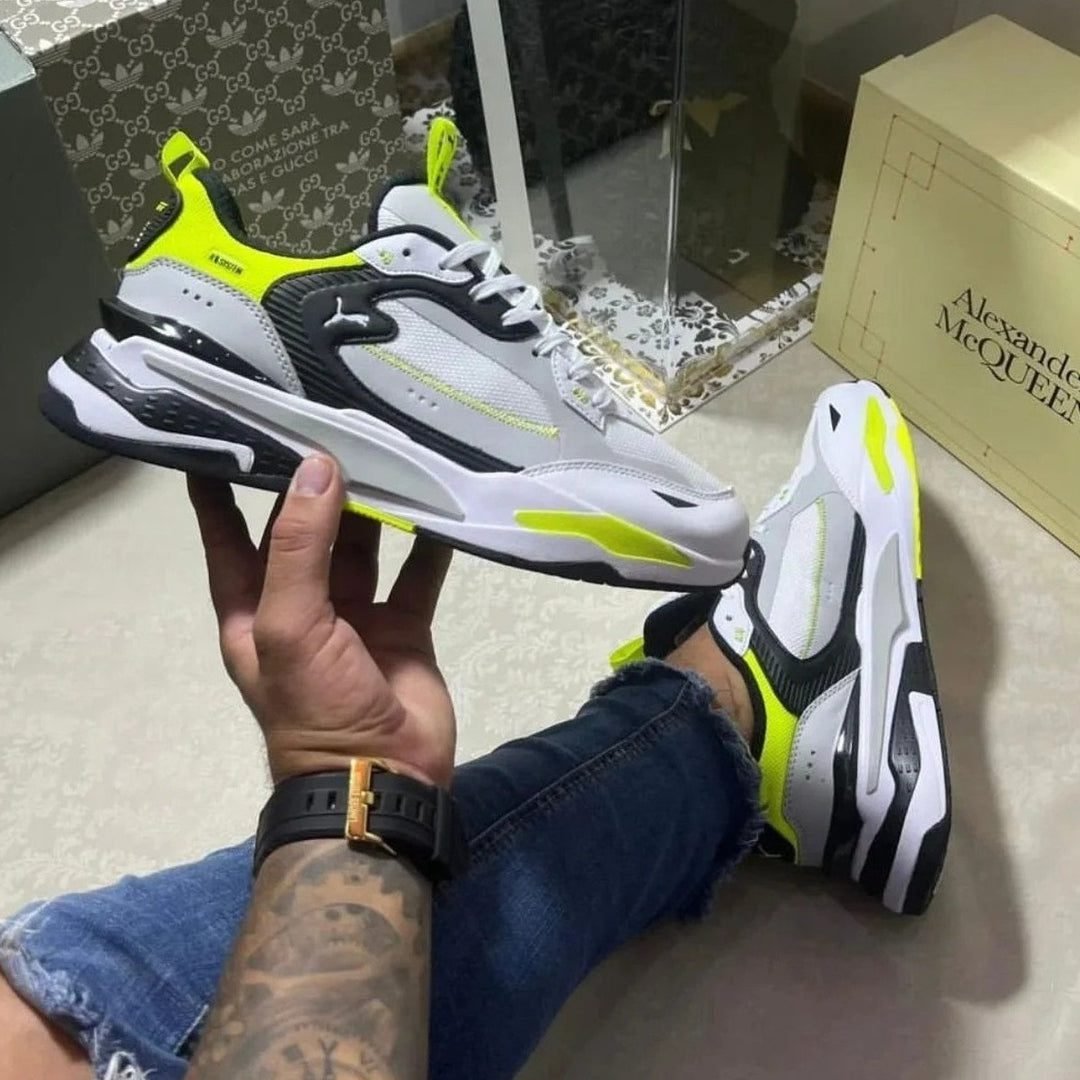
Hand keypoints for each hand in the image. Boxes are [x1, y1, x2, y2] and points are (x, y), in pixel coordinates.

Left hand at [187, 455, 454, 786]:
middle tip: (335, 418)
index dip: (221, 484)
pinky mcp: (404, 625)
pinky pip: (417, 573)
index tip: (228, 426)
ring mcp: (354, 614)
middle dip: (316, 483)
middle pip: (303, 528)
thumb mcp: (290, 624)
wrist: (382, 779)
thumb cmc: (314, 706)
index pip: (227, 531)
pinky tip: (441, 505)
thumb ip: (299, 545)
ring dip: (375, 505)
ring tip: (391, 448)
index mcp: (253, 605)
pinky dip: (429, 542)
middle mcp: (300, 602)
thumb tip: (320, 467)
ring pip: (363, 544)